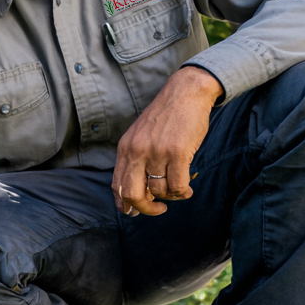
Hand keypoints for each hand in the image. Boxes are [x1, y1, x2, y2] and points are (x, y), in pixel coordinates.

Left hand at [113, 66, 222, 216]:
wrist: (186, 93)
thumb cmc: (166, 117)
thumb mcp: (141, 136)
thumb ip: (136, 160)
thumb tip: (136, 194)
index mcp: (125, 148)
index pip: (117, 185)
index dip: (125, 204)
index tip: (134, 211)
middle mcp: (137, 151)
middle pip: (132, 194)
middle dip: (144, 208)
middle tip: (158, 209)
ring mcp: (157, 152)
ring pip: (159, 191)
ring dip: (170, 196)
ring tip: (179, 189)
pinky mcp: (178, 153)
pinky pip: (177, 186)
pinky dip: (183, 193)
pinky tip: (187, 188)